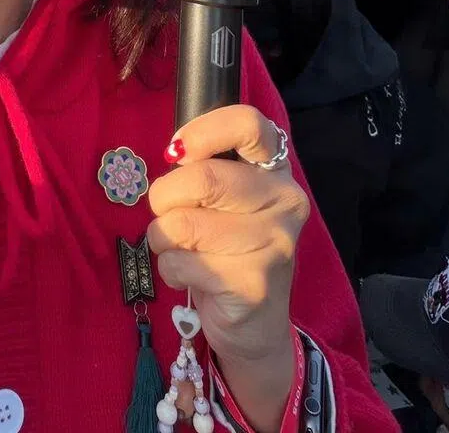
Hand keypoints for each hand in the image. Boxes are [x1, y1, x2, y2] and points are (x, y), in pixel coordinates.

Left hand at [147, 106, 309, 432]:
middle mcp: (285, 201)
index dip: (202, 132)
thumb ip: (206, 166)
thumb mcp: (225, 198)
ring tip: (182, 248)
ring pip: (183, 223)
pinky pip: (181, 263)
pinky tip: (193, 277)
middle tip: (167, 212)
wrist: (255, 324)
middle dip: (164, 196)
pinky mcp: (253, 283)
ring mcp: (274, 244)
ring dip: (163, 237)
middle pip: (203, 177)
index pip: (248, 123)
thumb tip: (175, 153)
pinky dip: (171, 269)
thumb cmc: (227, 244)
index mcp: (276, 169)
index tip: (175, 153)